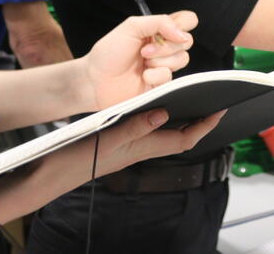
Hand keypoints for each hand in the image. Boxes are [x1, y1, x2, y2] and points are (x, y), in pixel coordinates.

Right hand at [62, 108, 225, 181]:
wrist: (54, 172)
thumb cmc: (78, 159)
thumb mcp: (108, 139)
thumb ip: (135, 127)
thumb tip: (163, 114)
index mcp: (143, 148)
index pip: (183, 140)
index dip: (204, 127)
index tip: (219, 111)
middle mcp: (141, 148)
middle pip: (177, 137)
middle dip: (196, 123)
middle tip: (209, 103)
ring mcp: (130, 146)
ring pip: (163, 133)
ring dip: (177, 119)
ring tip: (187, 101)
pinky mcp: (118, 142)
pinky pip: (146, 130)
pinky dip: (154, 117)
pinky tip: (151, 105)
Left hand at [83, 11, 197, 109]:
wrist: (95, 80)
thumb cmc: (108, 53)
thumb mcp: (131, 27)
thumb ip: (159, 22)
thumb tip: (182, 34)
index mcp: (159, 30)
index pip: (187, 20)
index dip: (184, 24)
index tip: (170, 29)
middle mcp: (164, 47)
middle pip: (187, 41)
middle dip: (166, 45)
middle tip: (144, 50)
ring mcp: (163, 66)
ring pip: (182, 59)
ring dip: (160, 60)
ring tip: (143, 63)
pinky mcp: (161, 85)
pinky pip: (171, 77)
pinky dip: (156, 75)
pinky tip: (143, 76)